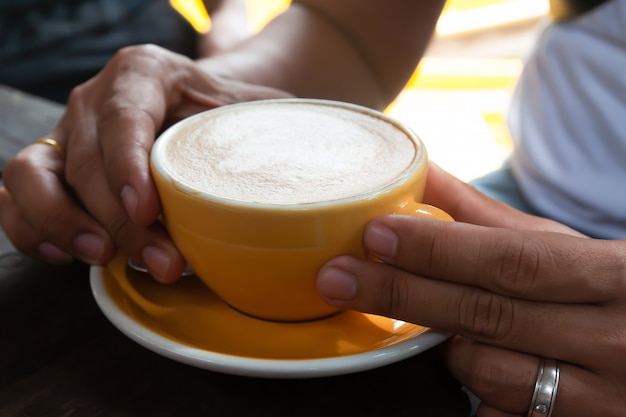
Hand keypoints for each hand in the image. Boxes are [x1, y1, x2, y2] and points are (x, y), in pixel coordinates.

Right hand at [0, 44, 290, 281]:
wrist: (199, 110)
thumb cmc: (225, 113)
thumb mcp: (250, 110)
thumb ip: (263, 128)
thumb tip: (294, 171)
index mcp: (142, 73)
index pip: (124, 117)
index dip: (128, 167)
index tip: (148, 211)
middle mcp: (94, 100)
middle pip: (86, 160)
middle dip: (120, 220)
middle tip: (163, 263)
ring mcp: (67, 134)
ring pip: (31, 175)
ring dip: (62, 224)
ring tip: (104, 257)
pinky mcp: (52, 168)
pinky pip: (17, 197)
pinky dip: (33, 229)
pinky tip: (69, 256)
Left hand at [317, 164, 625, 415]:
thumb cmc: (606, 288)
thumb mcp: (561, 246)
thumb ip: (486, 217)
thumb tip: (420, 173)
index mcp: (612, 276)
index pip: (510, 260)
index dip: (437, 249)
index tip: (375, 234)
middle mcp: (613, 339)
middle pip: (486, 316)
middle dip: (402, 295)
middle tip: (337, 278)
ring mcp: (602, 396)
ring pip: (486, 373)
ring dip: (444, 344)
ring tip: (434, 318)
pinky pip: (501, 415)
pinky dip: (472, 392)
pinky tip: (466, 364)